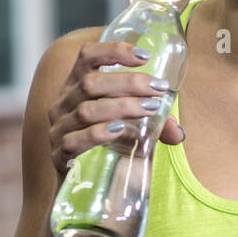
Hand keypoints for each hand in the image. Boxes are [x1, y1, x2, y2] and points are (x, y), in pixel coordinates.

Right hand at [47, 40, 184, 179]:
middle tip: (159, 88)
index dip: (113, 50)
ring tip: (150, 108)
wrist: (82, 186)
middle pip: (90, 83)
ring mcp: (59, 130)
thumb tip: (178, 133)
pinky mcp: (60, 156)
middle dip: (128, 82)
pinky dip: (99, 133)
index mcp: (77, 87)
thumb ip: (155, 124)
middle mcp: (63, 104)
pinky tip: (120, 130)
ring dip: (122, 106)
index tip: (145, 55)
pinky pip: (75, 140)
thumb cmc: (108, 145)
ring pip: (86, 110)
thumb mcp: (130, 126)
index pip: (87, 56)